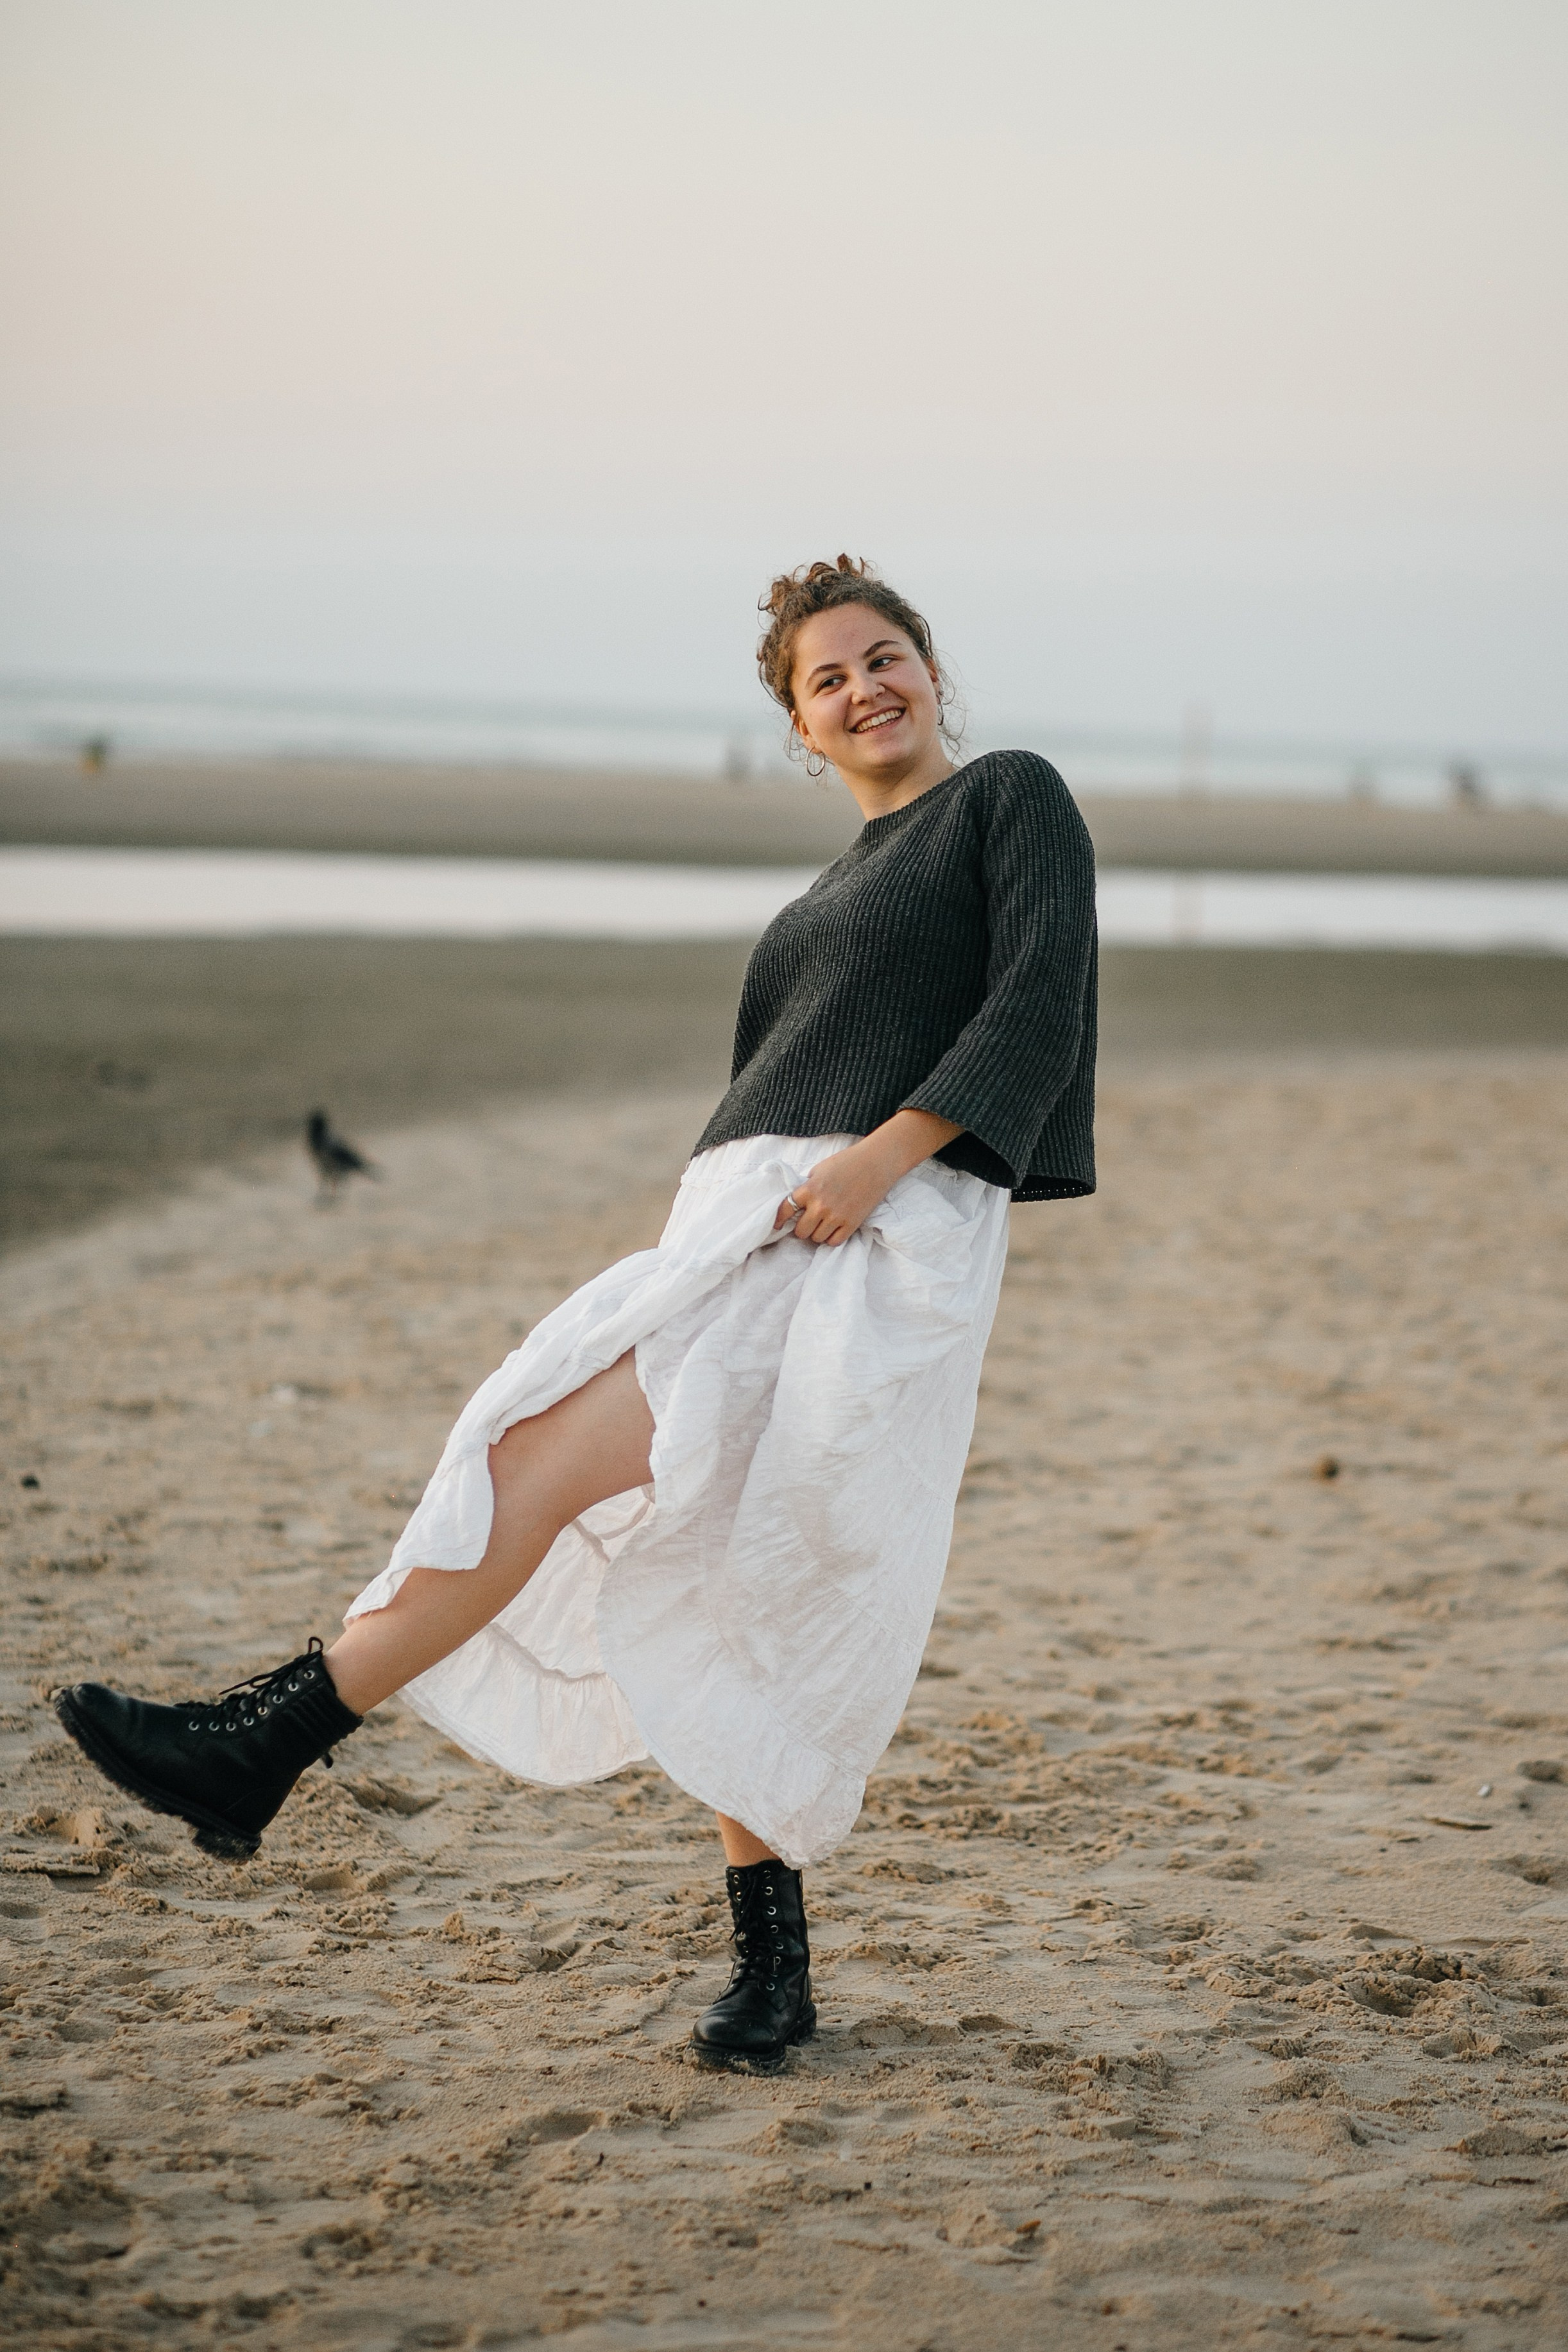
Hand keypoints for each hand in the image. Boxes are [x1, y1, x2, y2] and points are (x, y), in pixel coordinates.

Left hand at [774, 1110, 962, 1246]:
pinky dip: (831, 1238)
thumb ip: (808, 1186)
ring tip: (822, 1226)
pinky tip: (833, 1230)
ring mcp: (836, 1217)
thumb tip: (798, 1201)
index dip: (779, 1219)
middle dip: (801, 1229)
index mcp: (809, 1189)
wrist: (876, 1163)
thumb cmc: (848, 1161)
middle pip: (801, 1231)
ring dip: (816, 1234)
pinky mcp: (852, 1224)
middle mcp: (820, 1205)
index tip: (777, 1224)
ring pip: (816, 1239)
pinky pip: (834, 1241)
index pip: (785, 1210)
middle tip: (806, 1224)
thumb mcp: (820, 1169)